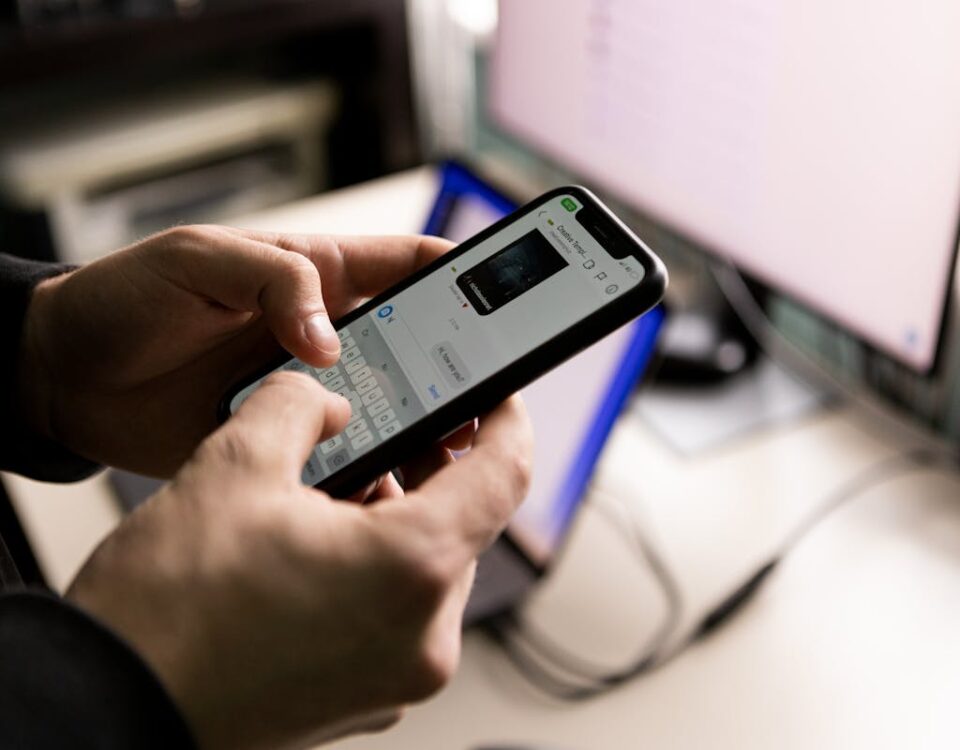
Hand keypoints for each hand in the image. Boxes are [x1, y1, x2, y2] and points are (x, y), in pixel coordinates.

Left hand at [18, 226, 452, 476]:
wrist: (68, 378)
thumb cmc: (129, 299)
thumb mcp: (200, 260)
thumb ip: (276, 281)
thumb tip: (331, 341)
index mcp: (320, 277)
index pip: (414, 266)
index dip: (470, 276)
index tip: (512, 299)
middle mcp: (328, 335)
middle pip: (421, 348)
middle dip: (462, 371)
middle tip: (488, 403)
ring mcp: (310, 391)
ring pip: (391, 409)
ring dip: (423, 430)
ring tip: (449, 457)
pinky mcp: (285, 440)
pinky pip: (344, 457)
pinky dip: (369, 475)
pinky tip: (386, 494)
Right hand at [66, 371, 532, 749]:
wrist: (108, 706)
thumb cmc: (165, 612)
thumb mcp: (233, 467)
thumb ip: (299, 405)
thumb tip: (325, 397)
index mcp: (410, 571)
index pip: (504, 475)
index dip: (507, 421)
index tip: (496, 396)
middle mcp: (421, 638)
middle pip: (463, 524)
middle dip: (428, 471)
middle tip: (386, 433)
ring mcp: (396, 679)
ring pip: (427, 570)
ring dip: (395, 521)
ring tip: (328, 493)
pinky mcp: (365, 698)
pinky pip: (397, 615)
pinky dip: (375, 572)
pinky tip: (316, 548)